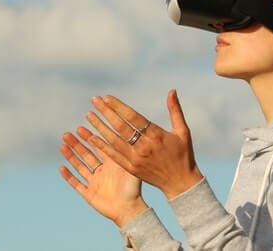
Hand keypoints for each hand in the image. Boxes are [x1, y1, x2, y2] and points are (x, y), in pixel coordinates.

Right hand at [59, 127, 148, 227]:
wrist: (130, 210)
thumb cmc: (133, 189)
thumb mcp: (129, 166)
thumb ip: (123, 151)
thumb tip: (122, 132)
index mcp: (111, 164)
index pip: (98, 147)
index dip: (89, 137)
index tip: (81, 127)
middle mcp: (102, 172)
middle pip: (86, 155)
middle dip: (76, 144)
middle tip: (67, 134)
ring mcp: (94, 183)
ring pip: (79, 166)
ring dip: (70, 156)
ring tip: (62, 145)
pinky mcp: (89, 194)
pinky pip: (76, 184)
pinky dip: (69, 176)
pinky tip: (62, 168)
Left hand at [86, 89, 202, 199]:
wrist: (180, 183)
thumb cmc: (183, 154)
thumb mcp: (183, 131)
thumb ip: (175, 111)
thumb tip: (171, 91)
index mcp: (156, 136)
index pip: (133, 117)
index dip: (118, 106)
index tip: (106, 97)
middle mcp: (144, 147)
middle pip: (120, 126)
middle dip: (106, 112)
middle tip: (94, 100)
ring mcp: (136, 159)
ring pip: (113, 140)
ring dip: (99, 127)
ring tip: (89, 115)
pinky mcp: (131, 168)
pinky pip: (113, 156)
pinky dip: (101, 146)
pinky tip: (91, 137)